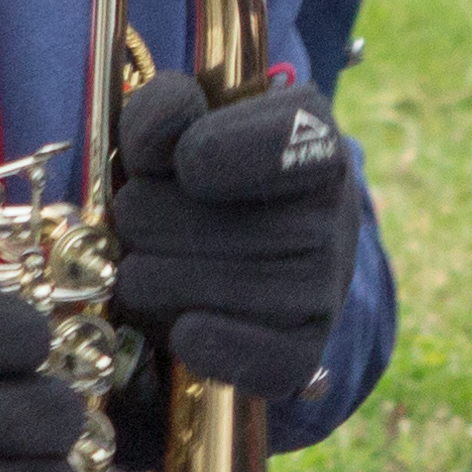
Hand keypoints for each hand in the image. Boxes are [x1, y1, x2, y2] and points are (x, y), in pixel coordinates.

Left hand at [112, 72, 360, 399]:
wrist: (241, 259)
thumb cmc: (200, 183)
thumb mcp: (177, 129)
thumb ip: (161, 111)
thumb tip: (167, 137)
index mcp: (310, 136)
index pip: (281, 142)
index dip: (211, 152)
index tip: (181, 164)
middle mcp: (333, 211)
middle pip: (218, 224)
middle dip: (149, 221)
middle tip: (138, 220)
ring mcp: (325, 285)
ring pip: (217, 290)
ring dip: (153, 280)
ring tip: (142, 267)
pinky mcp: (307, 349)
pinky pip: (263, 360)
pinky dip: (210, 345)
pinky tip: (183, 330)